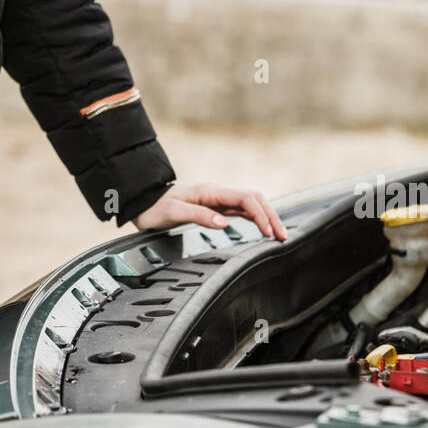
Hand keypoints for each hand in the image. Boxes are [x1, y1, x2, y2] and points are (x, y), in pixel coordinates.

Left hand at [132, 181, 288, 239]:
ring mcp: (218, 199)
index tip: (269, 233)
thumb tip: (224, 222)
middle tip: (283, 237)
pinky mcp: (216, 207)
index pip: (246, 199)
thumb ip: (199, 215)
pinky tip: (263, 229)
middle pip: (254, 199)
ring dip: (267, 217)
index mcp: (211, 191)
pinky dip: (256, 219)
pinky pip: (242, 210)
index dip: (261, 215)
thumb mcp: (173, 212)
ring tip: (279, 235)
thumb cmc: (155, 208)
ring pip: (251, 204)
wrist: (143, 203)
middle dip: (271, 216)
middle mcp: (218, 192)